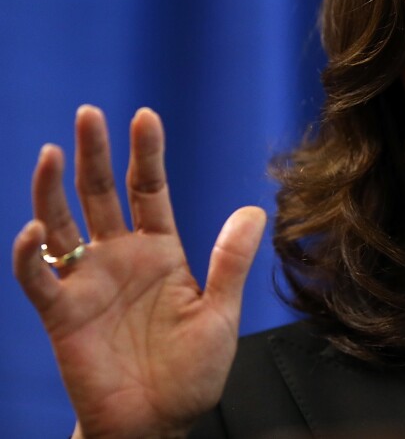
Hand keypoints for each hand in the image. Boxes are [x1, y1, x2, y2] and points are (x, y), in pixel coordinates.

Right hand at [12, 106, 265, 437]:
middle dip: (95, 154)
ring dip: (52, 189)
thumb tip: (255, 209)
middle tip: (89, 114)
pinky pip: (39, 277)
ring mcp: (88, 283)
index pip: (150, 191)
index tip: (145, 117)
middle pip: (102, 195)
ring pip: (63, 224)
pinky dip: (30, 254)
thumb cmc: (191, 373)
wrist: (157, 423)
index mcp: (161, 253)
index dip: (147, 155)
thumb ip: (230, 262)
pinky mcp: (62, 314)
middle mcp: (121, 259)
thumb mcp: (220, 313)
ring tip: (50, 152)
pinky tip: (33, 229)